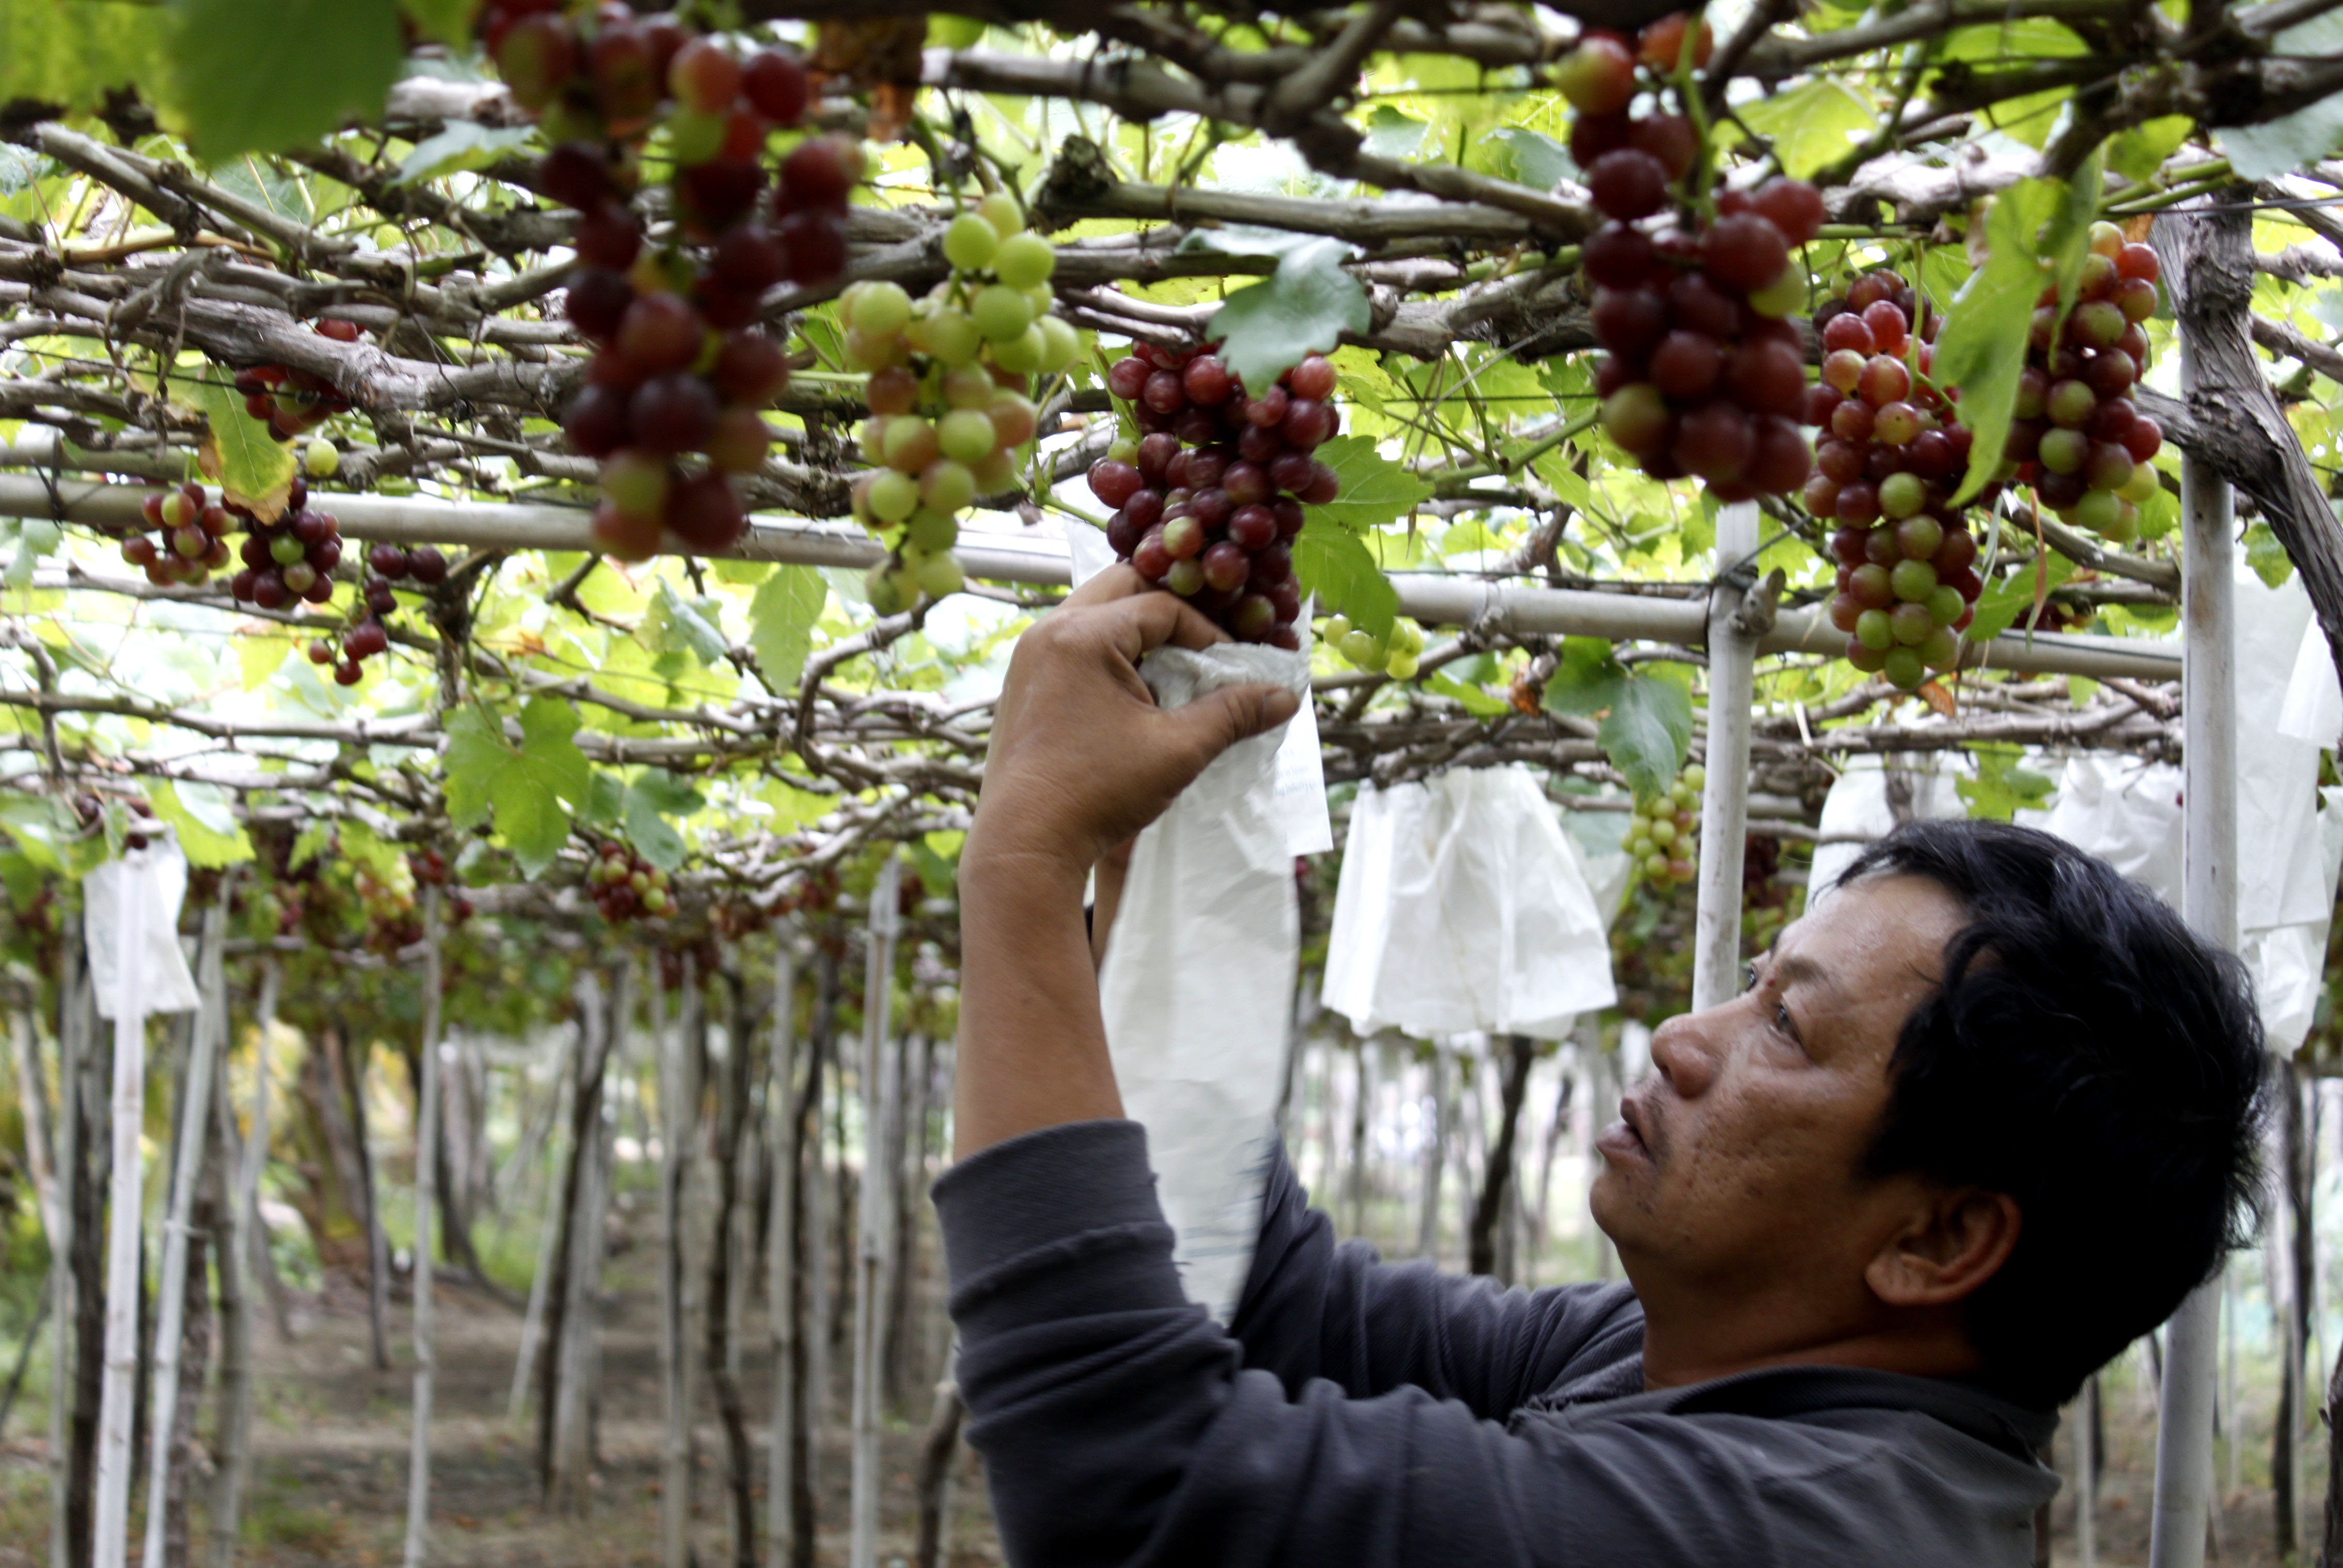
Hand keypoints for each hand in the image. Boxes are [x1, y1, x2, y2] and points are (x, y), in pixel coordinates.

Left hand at [968, 566, 1300, 884]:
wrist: (1024, 844)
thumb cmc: (1097, 793)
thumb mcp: (1178, 750)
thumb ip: (1232, 715)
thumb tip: (1285, 698)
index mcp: (1081, 635)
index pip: (1162, 608)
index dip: (1207, 634)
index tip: (1233, 669)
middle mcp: (1047, 633)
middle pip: (1123, 591)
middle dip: (1171, 616)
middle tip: (1203, 653)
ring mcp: (1029, 659)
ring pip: (1096, 617)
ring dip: (1139, 637)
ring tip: (1172, 678)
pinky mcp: (1024, 687)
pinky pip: (1074, 648)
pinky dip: (1110, 658)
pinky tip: (1135, 701)